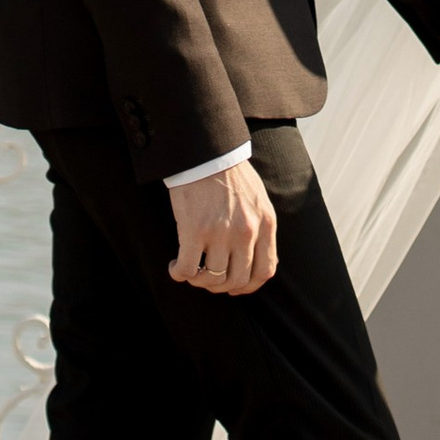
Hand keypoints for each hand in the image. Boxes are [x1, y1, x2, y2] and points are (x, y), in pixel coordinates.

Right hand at [168, 156, 278, 296]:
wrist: (206, 152)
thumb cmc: (230, 173)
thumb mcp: (258, 199)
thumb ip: (261, 228)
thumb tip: (261, 257)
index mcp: (265, 224)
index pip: (264, 271)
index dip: (248, 286)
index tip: (234, 287)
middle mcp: (246, 232)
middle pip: (237, 280)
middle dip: (220, 286)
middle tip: (207, 279)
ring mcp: (220, 233)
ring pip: (211, 278)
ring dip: (198, 281)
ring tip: (190, 271)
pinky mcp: (194, 231)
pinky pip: (186, 269)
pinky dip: (179, 274)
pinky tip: (174, 267)